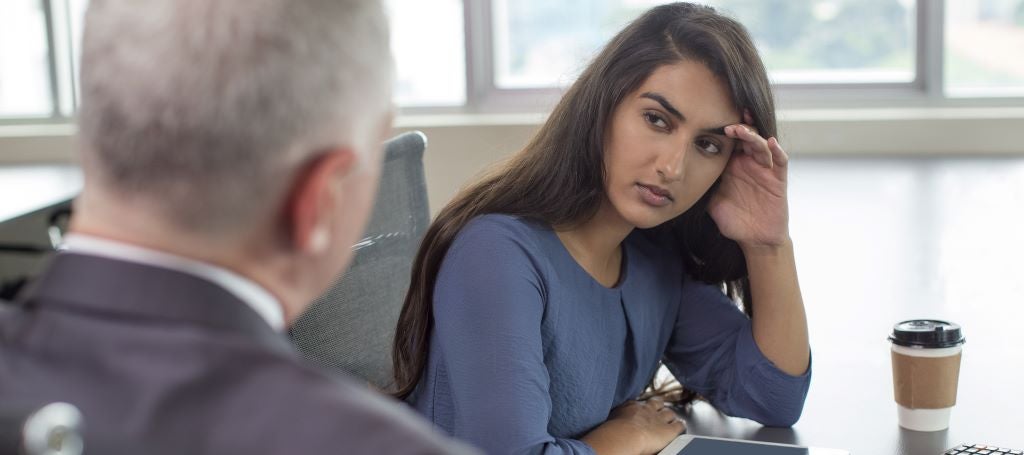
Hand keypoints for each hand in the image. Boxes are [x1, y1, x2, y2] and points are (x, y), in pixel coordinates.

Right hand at [582, 398, 685, 454]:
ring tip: (670, 420)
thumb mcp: (609, 422)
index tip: (640, 410)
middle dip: (658, 406)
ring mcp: (659, 419)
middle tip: (658, 411)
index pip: (639, 403)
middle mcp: (646, 409)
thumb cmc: (612, 433)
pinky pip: (679, 425)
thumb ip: (611, 422)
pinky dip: (680, 426)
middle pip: (656, 403)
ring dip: (669, 416)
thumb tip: (603, 429)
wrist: (625, 436)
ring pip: (669, 412)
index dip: (642, 407)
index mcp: (630, 407)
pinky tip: (680, 428)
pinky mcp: (669, 430)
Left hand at [708, 111, 790, 248]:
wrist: (755, 239)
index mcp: (732, 167)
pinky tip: (771, 142)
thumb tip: (679, 180)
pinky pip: (780, 161)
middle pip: (746, 138)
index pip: (729, 143)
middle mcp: (748, 164)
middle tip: (727, 123)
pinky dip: (777, 150)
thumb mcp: (712, 202)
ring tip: (742, 130)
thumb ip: (702, 187)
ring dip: (753, 136)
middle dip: (738, 128)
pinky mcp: (778, 179)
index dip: (722, 132)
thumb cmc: (733, 220)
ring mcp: (764, 170)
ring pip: (761, 145)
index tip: (711, 122)